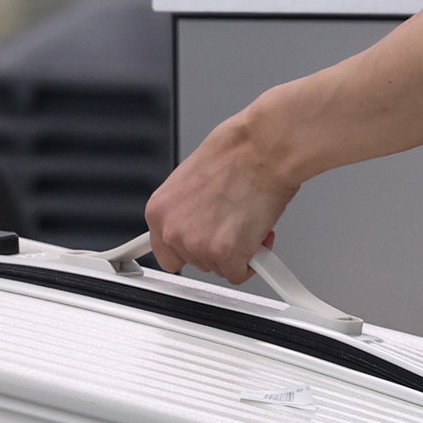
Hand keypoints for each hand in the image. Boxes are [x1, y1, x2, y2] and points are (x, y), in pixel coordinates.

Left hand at [145, 109, 298, 284]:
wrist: (263, 149)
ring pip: (218, 267)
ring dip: (235, 251)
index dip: (188, 250)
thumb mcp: (192, 179)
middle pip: (194, 261)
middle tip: (233, 222)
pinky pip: (240, 274)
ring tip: (246, 219)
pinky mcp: (226, 255)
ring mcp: (198, 245)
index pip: (165, 252)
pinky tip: (256, 233)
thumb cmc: (236, 153)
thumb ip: (187, 209)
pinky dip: (252, 260)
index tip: (200, 246)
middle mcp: (173, 230)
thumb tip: (197, 222)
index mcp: (159, 210)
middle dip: (216, 247)